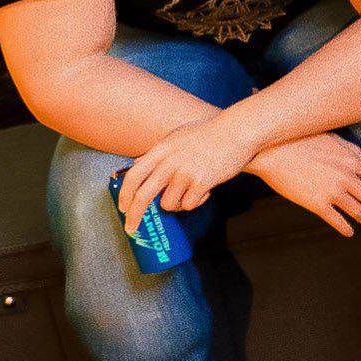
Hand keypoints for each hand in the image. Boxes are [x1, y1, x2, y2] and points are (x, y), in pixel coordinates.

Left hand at [118, 114, 261, 231]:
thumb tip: (136, 165)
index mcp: (161, 150)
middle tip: (131, 228)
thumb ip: (157, 152)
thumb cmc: (208, 133)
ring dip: (176, 204)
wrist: (237, 132)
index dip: (124, 194)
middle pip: (144, 196)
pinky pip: (189, 205)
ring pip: (168, 204)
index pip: (134, 175)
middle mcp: (170, 162)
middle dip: (134, 216)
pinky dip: (195, 202)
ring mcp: (185, 173)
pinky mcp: (201, 183)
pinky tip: (205, 190)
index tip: (122, 207)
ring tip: (189, 192)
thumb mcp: (177, 136)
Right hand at [245, 133, 360, 237]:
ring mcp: (333, 192)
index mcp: (350, 160)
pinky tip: (348, 232)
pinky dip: (347, 230)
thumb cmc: (297, 141)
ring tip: (359, 218)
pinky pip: (340, 223)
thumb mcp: (330, 138)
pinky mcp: (318, 205)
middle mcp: (346, 177)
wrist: (270, 152)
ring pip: (359, 212)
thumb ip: (350, 149)